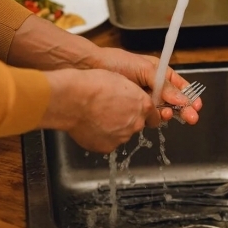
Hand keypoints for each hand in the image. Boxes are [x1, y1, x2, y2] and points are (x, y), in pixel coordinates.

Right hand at [39, 68, 160, 152]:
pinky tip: (91, 125)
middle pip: (137, 125)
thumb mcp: (120, 80)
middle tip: (111, 111)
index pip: (155, 116)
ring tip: (97, 116)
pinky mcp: (107, 147)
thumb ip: (132, 95)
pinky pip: (107, 142)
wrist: (72, 99)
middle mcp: (136, 123)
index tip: (139, 112)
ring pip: (122, 134)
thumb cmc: (93, 85)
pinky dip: (101, 136)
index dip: (146, 114)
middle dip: (128, 120)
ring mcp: (122, 137)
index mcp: (142, 105)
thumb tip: (132, 101)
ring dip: (114, 128)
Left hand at [90, 47, 201, 123]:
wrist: (90, 69)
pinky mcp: (132, 107)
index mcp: (159, 73)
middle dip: (183, 109)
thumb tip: (182, 98)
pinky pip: (146, 115)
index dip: (189, 96)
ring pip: (160, 110)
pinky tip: (153, 117)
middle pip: (173, 101)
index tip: (196, 105)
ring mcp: (142, 97)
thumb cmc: (116, 62)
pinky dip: (151, 117)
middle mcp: (152, 86)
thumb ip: (164, 85)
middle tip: (191, 117)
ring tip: (166, 114)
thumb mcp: (145, 69)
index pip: (180, 86)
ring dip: (167, 113)